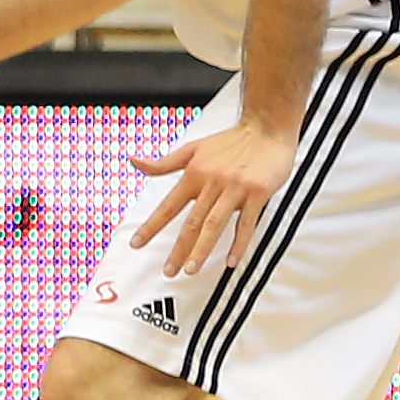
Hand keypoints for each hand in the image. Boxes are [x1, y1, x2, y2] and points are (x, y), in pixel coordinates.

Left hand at [126, 118, 298, 277]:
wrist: (266, 128)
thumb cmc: (229, 141)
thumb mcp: (192, 148)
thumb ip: (164, 162)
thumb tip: (133, 161)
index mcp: (193, 174)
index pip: (168, 206)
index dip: (151, 226)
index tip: (136, 244)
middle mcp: (211, 183)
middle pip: (191, 222)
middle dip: (178, 249)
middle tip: (168, 272)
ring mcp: (235, 189)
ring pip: (214, 225)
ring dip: (202, 249)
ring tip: (190, 270)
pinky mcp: (258, 193)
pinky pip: (247, 223)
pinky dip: (239, 243)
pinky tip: (231, 262)